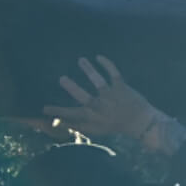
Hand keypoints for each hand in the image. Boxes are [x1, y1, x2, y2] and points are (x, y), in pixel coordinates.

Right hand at [43, 56, 164, 141]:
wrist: (141, 123)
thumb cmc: (115, 124)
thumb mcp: (97, 129)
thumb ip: (79, 125)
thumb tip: (58, 122)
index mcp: (93, 117)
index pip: (73, 115)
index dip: (59, 112)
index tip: (44, 108)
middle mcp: (102, 107)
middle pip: (86, 98)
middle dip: (73, 88)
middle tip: (62, 78)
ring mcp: (112, 97)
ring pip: (99, 82)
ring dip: (89, 70)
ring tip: (81, 60)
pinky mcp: (122, 88)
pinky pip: (114, 74)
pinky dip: (107, 64)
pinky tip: (98, 56)